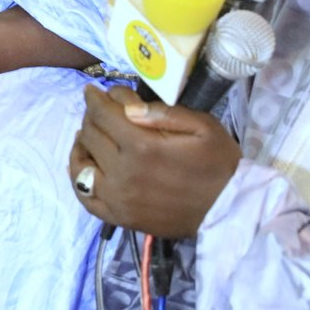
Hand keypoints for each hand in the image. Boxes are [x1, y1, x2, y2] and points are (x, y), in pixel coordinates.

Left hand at [68, 84, 239, 238]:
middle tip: (100, 111)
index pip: (103, 114)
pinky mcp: (119, 217)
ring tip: (87, 135)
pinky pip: (85, 197)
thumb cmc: (219, 163)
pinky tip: (85, 166)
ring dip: (81, 144)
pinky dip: (79, 178)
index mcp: (142, 146)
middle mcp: (123, 172)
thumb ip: (162, 112)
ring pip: (81, 164)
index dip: (95, 98)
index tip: (94, 92)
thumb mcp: (202, 126)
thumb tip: (125, 104)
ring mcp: (118, 198)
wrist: (230, 210)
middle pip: (90, 134)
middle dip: (91, 116)